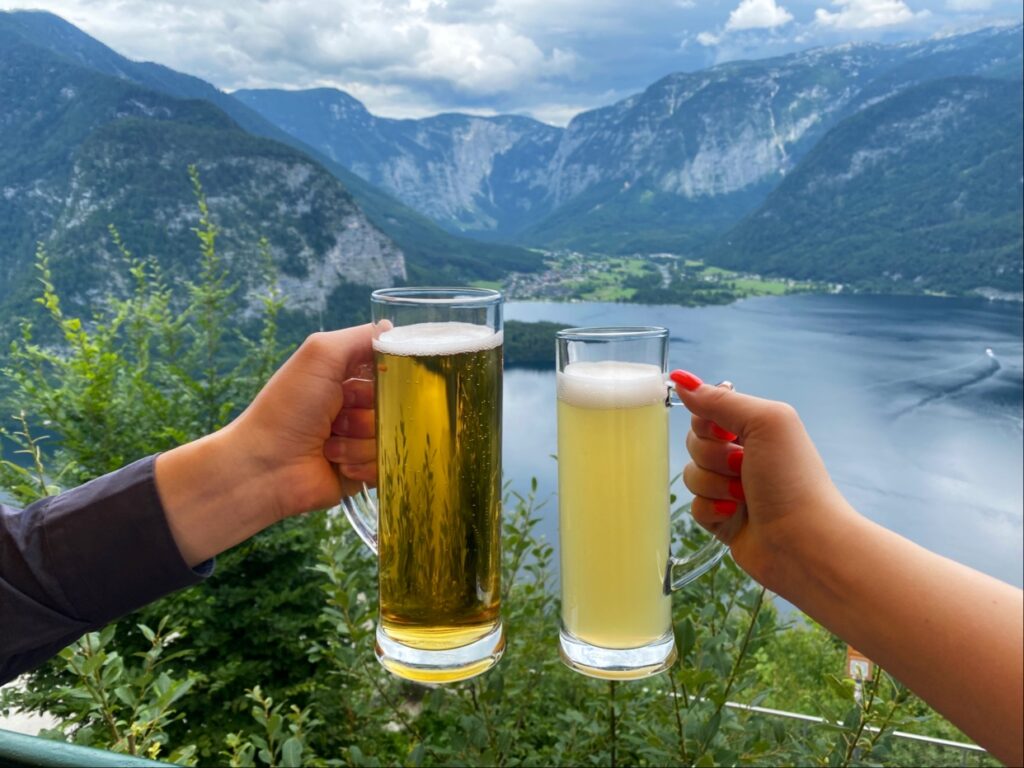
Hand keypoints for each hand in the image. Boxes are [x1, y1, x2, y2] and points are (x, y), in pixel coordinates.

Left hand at [228, 325, 378, 516]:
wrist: (265, 467)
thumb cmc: (288, 407)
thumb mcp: (321, 355)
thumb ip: (361, 338)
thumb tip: (393, 328)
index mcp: (346, 377)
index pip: (391, 370)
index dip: (387, 378)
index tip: (373, 383)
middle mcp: (356, 406)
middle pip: (396, 405)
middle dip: (369, 411)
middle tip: (339, 416)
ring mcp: (362, 440)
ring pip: (392, 435)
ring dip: (360, 440)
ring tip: (330, 443)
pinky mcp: (365, 470)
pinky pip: (388, 463)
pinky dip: (362, 463)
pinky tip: (336, 463)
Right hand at [670, 369, 855, 591]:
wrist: (803, 542)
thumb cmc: (791, 479)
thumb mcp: (763, 423)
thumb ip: (720, 401)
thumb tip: (680, 380)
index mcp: (754, 427)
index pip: (706, 410)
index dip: (707, 422)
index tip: (727, 433)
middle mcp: (742, 454)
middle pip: (694, 442)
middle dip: (712, 456)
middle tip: (742, 466)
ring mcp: (730, 487)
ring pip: (690, 474)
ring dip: (713, 484)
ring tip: (742, 496)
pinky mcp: (721, 518)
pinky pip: (693, 505)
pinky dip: (712, 510)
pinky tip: (735, 516)